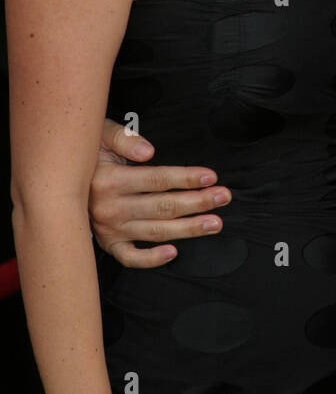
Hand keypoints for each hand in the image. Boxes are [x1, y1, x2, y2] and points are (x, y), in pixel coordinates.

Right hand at [89, 117, 230, 267]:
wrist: (54, 179)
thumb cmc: (86, 152)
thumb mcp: (98, 134)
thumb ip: (123, 138)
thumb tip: (148, 151)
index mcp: (108, 180)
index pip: (156, 180)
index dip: (185, 178)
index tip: (211, 177)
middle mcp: (108, 208)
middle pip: (162, 207)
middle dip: (197, 202)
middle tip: (224, 198)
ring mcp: (108, 230)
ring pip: (154, 232)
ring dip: (188, 229)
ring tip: (215, 223)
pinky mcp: (107, 244)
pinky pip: (130, 258)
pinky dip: (151, 259)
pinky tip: (174, 252)